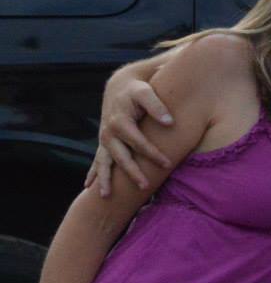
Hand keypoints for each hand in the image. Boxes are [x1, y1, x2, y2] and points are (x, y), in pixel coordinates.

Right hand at [95, 78, 173, 195]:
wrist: (120, 87)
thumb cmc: (138, 90)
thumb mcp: (146, 92)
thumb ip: (157, 105)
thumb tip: (169, 122)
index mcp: (120, 122)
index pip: (139, 142)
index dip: (152, 153)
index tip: (167, 164)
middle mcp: (109, 133)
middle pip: (121, 157)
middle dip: (132, 172)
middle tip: (145, 186)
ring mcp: (105, 139)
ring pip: (103, 163)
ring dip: (104, 179)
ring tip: (105, 196)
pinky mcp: (104, 143)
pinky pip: (97, 161)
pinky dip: (93, 173)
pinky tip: (88, 186)